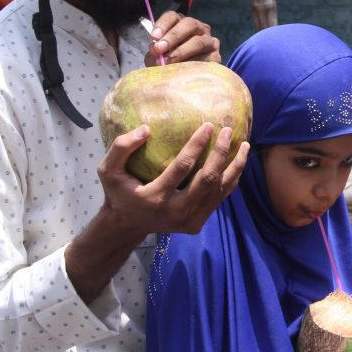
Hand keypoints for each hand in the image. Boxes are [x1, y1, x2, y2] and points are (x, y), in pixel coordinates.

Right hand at [67, 123, 247, 303]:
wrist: (127, 226)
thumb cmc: (119, 192)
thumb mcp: (107, 170)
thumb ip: (121, 148)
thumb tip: (146, 129)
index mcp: (155, 198)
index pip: (183, 167)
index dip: (197, 145)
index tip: (208, 125)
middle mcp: (175, 212)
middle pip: (207, 180)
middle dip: (221, 153)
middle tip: (227, 131)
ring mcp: (189, 221)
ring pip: (219, 191)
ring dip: (235, 166)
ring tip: (244, 145)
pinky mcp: (197, 224)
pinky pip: (219, 199)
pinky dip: (231, 180)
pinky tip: (238, 162)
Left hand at [145, 10, 219, 64]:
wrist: (184, 81)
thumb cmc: (167, 62)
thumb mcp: (159, 55)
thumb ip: (157, 50)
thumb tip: (156, 49)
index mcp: (181, 23)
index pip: (172, 16)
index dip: (163, 24)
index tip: (154, 37)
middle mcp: (198, 28)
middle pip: (189, 24)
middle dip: (173, 36)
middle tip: (159, 49)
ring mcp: (209, 41)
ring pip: (198, 41)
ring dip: (182, 51)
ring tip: (168, 62)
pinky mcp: (216, 56)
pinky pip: (207, 58)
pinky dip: (194, 63)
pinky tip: (184, 70)